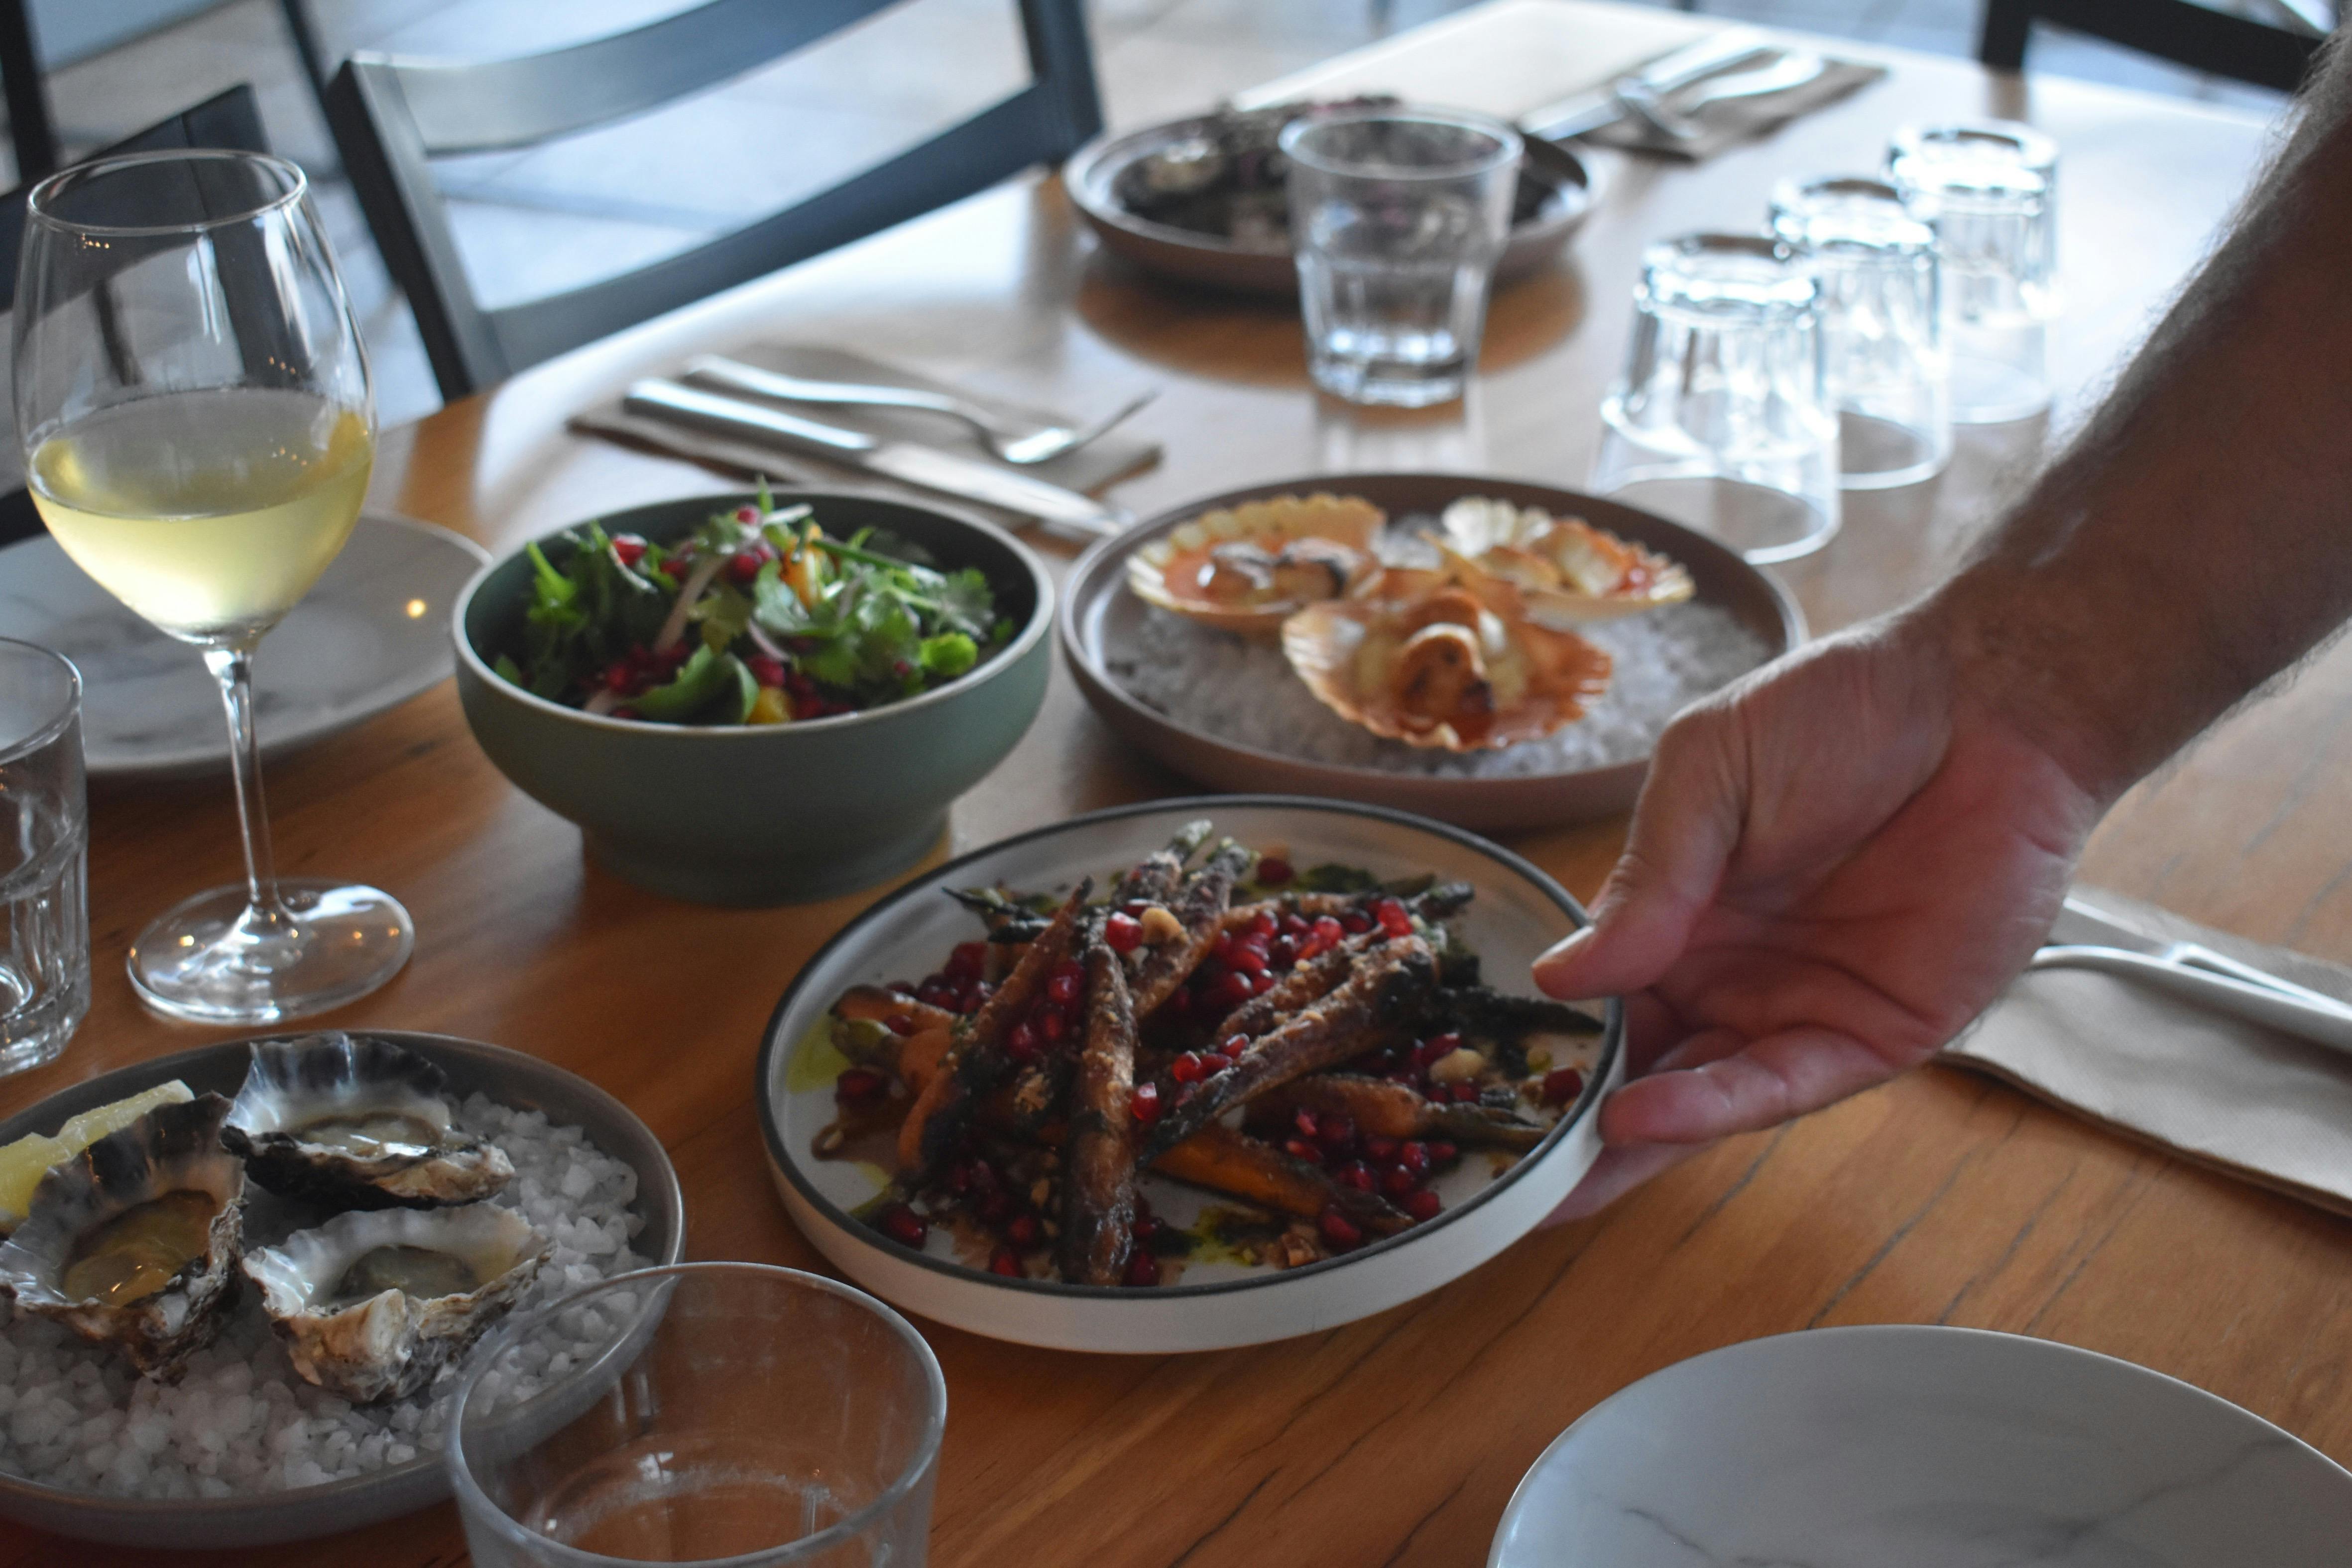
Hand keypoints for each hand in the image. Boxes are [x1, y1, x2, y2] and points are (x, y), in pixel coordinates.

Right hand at [1533, 611, 2104, 1220]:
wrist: (1987, 703)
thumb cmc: (1841, 713)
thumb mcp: (1709, 773)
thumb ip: (1647, 880)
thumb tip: (1559, 975)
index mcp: (1682, 912)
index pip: (1600, 999)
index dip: (1547, 1045)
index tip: (1481, 1090)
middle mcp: (1733, 973)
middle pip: (1641, 1066)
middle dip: (1574, 1126)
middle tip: (1501, 1184)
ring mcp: (1800, 1008)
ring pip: (1702, 1095)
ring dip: (1629, 1141)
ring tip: (1555, 1182)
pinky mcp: (1877, 1034)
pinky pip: (1783, 1083)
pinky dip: (1714, 1109)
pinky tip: (1644, 1119)